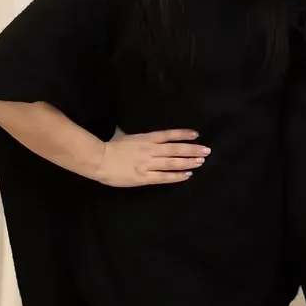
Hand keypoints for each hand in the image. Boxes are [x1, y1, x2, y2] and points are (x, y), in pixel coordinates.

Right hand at [95, 128, 209, 187]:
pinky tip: (187, 175)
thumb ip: (134, 134)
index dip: (183, 134)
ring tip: (200, 161)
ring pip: (172, 162)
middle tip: (206, 151)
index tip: (196, 135)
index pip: (168, 135)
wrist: (98, 159)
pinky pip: (163, 177)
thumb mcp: (123, 135)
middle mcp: (150, 150)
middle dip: (192, 150)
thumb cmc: (110, 146)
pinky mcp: (144, 177)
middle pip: (175, 149)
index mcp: (146, 139)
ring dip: (188, 162)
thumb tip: (128, 128)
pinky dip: (176, 176)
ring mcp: (148, 164)